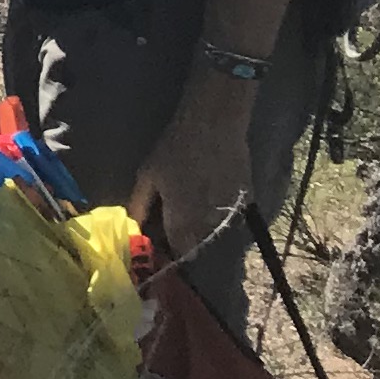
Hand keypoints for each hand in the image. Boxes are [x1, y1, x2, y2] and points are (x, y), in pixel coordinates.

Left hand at [125, 91, 257, 265]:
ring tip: (192, 210)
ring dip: (203, 229)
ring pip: (215, 232)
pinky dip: (220, 214)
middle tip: (174, 226)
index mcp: (183, 221)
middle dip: (185, 242)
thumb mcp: (148, 176)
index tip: (162, 248)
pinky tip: (210, 198)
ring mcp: (231, 213)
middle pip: (198, 246)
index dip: (170, 254)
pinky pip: (231, 217)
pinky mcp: (246, 201)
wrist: (214, 125)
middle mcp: (209, 224)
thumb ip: (140, 205)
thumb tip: (133, 228)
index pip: (178, 253)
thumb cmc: (175, 149)